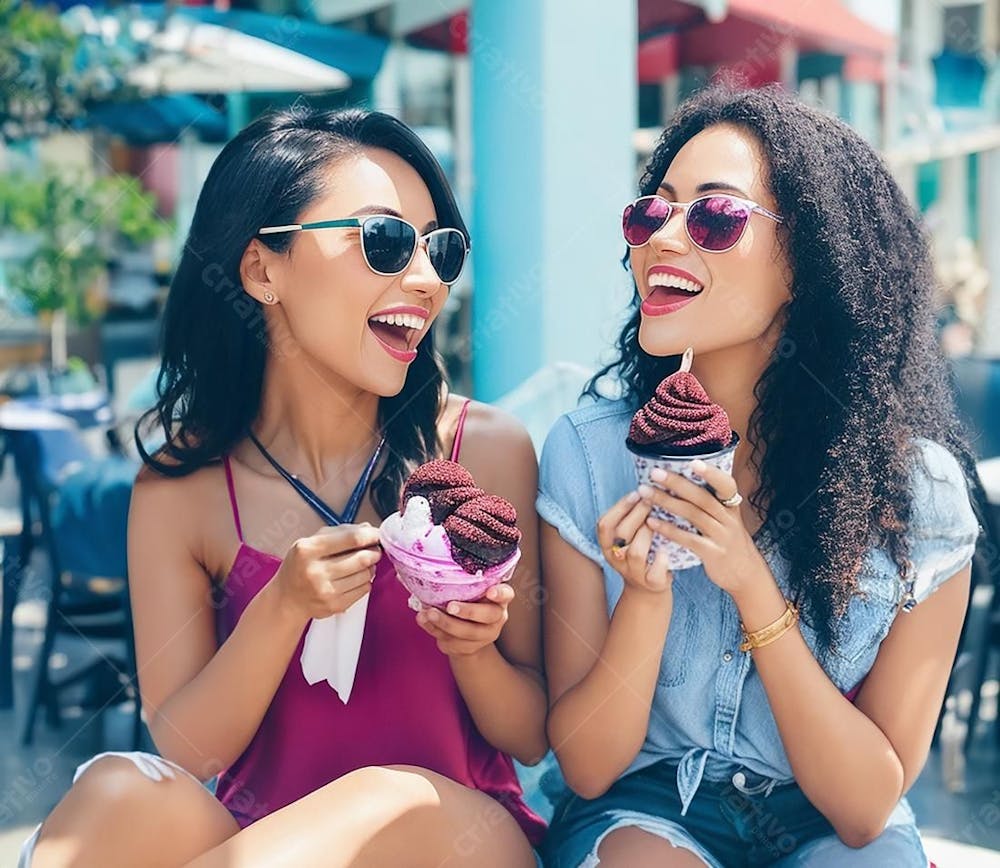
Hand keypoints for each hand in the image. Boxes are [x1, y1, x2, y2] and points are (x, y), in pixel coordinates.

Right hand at [271, 523, 380, 620]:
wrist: (287, 599)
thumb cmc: (301, 565)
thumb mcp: (311, 542)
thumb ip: (340, 532)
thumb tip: (368, 528)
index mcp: (308, 549)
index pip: (351, 538)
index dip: (370, 535)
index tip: (377, 534)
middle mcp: (316, 571)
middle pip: (362, 558)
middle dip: (374, 552)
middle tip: (374, 549)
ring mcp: (326, 591)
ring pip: (366, 574)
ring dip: (370, 567)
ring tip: (363, 564)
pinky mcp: (335, 606)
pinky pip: (364, 589)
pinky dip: (365, 581)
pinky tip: (355, 578)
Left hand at [416, 583, 514, 656]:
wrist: (466, 634)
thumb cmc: (466, 600)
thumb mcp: (467, 589)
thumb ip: (457, 580)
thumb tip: (421, 564)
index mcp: (498, 598)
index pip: (507, 594)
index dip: (500, 593)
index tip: (490, 591)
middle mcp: (496, 617)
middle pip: (488, 616)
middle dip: (468, 612)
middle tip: (450, 606)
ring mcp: (484, 635)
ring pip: (468, 633)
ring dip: (445, 623)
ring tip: (428, 613)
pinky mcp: (470, 648)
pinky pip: (453, 643)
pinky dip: (435, 632)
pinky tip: (424, 620)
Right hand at [596, 491, 671, 593]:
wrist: (649, 589)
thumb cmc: (643, 553)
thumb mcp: (631, 535)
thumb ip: (633, 517)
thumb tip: (648, 485)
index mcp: (608, 545)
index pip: (604, 524)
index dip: (619, 507)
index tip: (635, 493)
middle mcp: (617, 559)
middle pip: (620, 534)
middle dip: (636, 514)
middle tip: (652, 500)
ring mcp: (633, 572)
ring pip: (634, 552)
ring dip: (646, 534)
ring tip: (658, 522)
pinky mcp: (651, 583)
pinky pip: (654, 573)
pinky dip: (661, 561)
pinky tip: (667, 548)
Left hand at [640, 460, 768, 596]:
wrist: (745, 574)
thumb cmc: (729, 541)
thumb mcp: (727, 519)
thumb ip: (711, 502)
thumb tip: (683, 479)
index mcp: (732, 506)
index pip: (727, 485)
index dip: (712, 473)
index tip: (693, 461)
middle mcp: (729, 519)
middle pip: (702, 497)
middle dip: (676, 483)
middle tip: (654, 473)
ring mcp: (722, 536)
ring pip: (693, 514)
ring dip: (667, 502)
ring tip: (645, 493)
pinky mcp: (713, 553)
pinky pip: (689, 539)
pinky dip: (669, 529)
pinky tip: (652, 522)